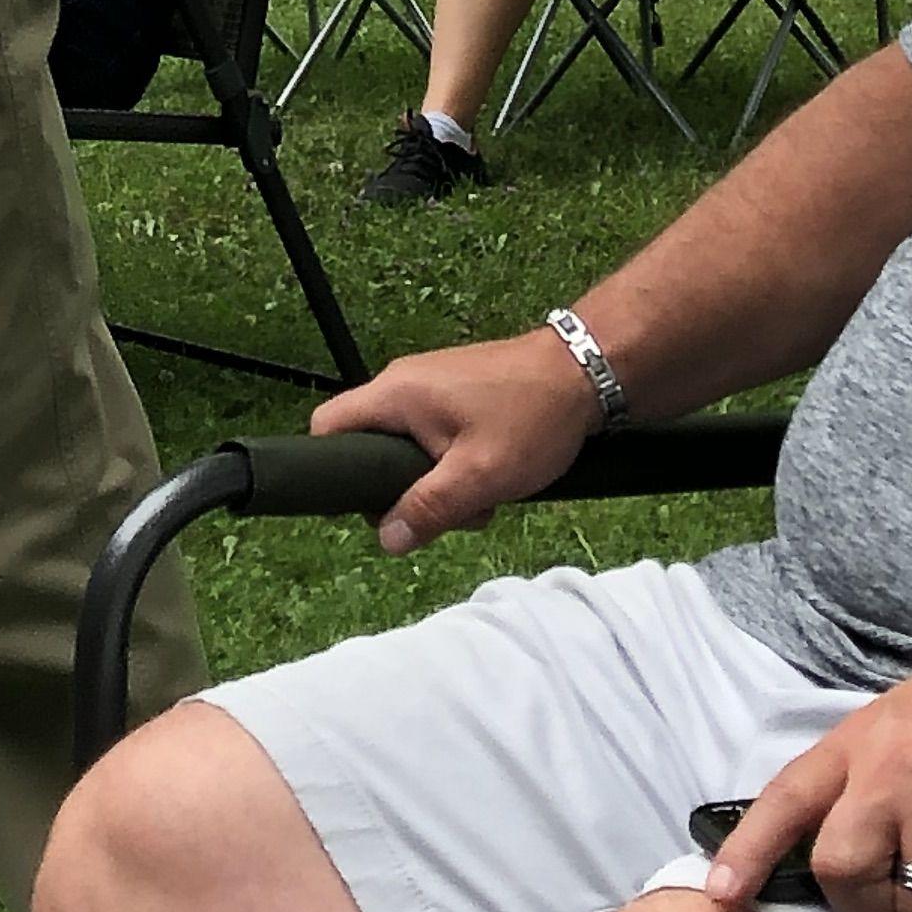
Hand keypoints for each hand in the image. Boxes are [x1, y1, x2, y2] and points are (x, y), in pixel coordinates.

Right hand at [312, 329, 601, 553]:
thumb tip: (386, 539)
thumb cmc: (530, 418)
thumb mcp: (479, 475)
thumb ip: (429, 508)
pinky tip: (490, 479)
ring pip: (407, 448)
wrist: (584, 372)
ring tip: (481, 498)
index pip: (328, 427)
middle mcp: (402, 384)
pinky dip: (453, 466)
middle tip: (444, 512)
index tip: (369, 507)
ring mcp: (430, 387)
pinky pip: (433, 438)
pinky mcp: (455, 393)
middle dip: (402, 490)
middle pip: (369, 446)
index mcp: (394, 395)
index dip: (332, 471)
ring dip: (436, 484)